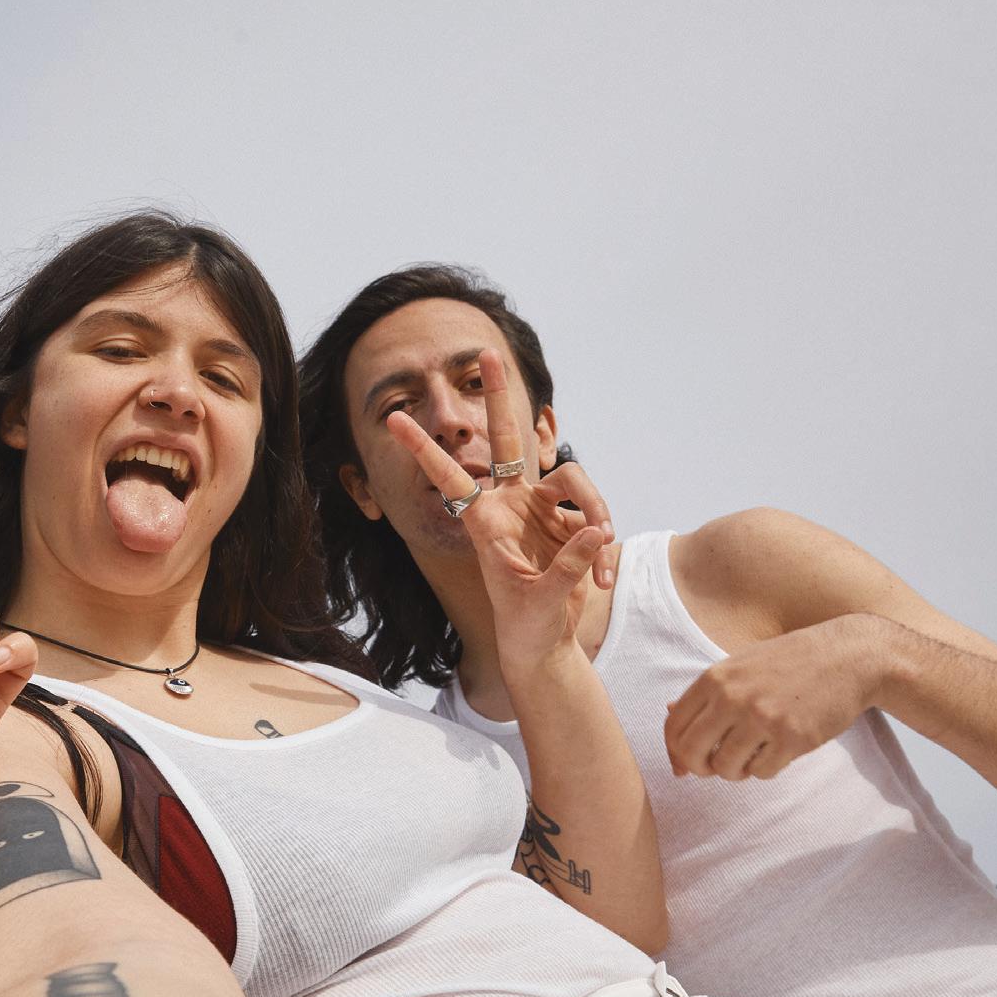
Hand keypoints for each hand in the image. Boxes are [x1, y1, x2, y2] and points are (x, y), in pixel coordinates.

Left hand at [385, 348, 613, 665]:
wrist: (545, 643)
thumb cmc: (528, 625)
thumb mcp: (541, 601)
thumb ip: (568, 565)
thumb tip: (595, 532)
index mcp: (486, 522)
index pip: (451, 477)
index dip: (424, 448)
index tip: (393, 419)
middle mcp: (511, 505)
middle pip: (508, 439)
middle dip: (499, 396)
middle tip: (485, 353)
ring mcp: (543, 508)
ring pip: (575, 481)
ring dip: (595, 513)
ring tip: (600, 558)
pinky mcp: (572, 520)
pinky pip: (596, 516)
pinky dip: (604, 550)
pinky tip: (602, 581)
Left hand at [664, 616, 878, 778]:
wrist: (849, 657)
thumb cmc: (791, 661)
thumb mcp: (740, 664)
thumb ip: (705, 691)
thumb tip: (667, 712)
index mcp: (715, 678)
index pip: (673, 726)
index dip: (674, 752)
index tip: (684, 764)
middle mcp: (733, 698)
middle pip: (692, 752)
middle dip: (700, 768)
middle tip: (715, 767)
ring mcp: (763, 719)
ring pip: (726, 768)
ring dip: (735, 771)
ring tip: (750, 757)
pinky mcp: (793, 738)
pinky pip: (762, 773)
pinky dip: (765, 769)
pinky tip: (777, 752)